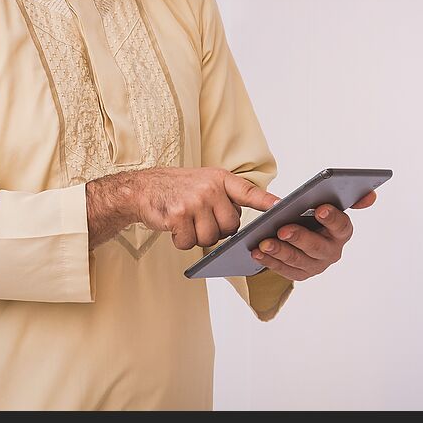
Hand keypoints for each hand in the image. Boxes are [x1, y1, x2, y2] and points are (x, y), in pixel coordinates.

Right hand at [130, 167, 278, 249]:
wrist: (141, 189)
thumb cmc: (175, 189)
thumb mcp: (204, 181)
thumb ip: (223, 197)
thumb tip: (238, 222)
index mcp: (219, 179)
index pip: (248, 192)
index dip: (266, 201)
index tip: (281, 206)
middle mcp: (209, 188)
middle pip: (230, 227)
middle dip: (218, 230)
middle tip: (201, 220)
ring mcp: (194, 202)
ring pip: (211, 239)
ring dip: (198, 237)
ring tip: (186, 222)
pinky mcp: (178, 216)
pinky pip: (189, 243)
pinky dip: (181, 241)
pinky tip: (174, 226)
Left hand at [249, 191, 376, 280]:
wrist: (299, 232)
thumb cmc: (312, 215)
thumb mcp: (328, 203)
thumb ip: (348, 198)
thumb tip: (370, 196)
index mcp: (341, 231)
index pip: (342, 226)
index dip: (332, 218)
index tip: (320, 208)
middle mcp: (332, 251)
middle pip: (317, 247)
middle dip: (300, 238)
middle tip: (283, 229)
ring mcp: (316, 265)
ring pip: (298, 261)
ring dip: (280, 252)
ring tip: (264, 243)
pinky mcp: (300, 274)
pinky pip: (284, 270)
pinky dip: (269, 261)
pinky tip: (257, 252)